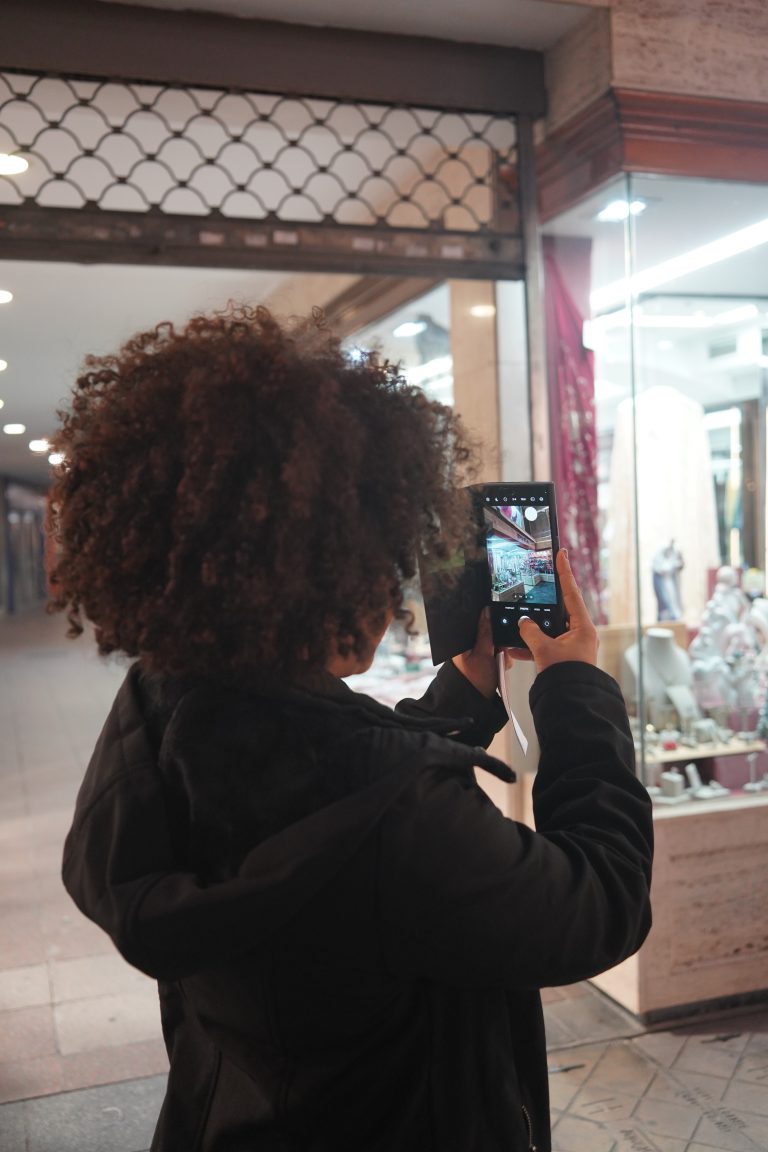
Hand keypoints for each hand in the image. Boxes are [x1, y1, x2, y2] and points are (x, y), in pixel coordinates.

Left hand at [452, 606, 508, 698]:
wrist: (477, 704)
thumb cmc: (473, 681)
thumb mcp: (483, 654)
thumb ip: (486, 632)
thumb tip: (486, 611)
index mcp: (462, 641)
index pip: (478, 623)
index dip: (491, 624)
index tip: (499, 631)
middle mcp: (468, 646)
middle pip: (489, 634)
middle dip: (498, 643)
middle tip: (498, 654)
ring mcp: (476, 655)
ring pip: (495, 645)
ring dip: (501, 654)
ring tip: (497, 665)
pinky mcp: (484, 662)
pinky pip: (496, 655)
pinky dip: (501, 661)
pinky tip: (499, 668)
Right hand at [517, 550, 598, 672]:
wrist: (570, 702)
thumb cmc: (566, 676)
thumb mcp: (543, 649)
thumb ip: (530, 632)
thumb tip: (524, 623)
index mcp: (583, 627)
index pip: (572, 593)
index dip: (565, 572)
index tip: (562, 554)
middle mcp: (581, 635)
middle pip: (560, 611)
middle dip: (543, 607)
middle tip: (534, 592)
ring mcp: (574, 647)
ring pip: (551, 630)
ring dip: (534, 631)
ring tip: (519, 628)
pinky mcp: (565, 658)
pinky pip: (547, 646)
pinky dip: (533, 646)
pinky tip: (517, 649)